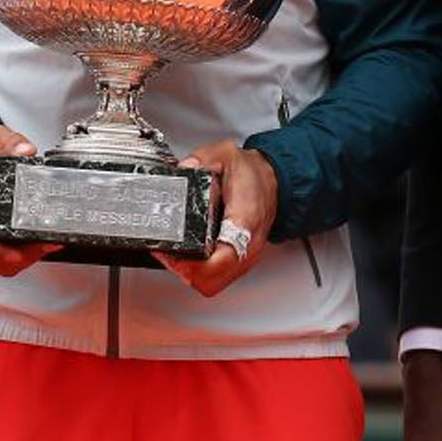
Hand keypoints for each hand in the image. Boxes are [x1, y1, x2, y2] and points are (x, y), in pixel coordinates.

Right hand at [0, 125, 58, 275]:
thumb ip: (11, 143)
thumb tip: (25, 150)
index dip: (10, 252)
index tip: (36, 244)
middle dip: (24, 260)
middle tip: (49, 244)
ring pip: (0, 264)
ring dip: (24, 261)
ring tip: (47, 245)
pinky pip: (4, 257)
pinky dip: (22, 257)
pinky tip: (38, 244)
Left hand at [154, 140, 276, 295]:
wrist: (273, 181)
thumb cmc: (254, 174)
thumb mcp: (225, 155)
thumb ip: (202, 160)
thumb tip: (184, 168)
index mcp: (245, 221)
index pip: (222, 257)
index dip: (192, 263)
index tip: (171, 252)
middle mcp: (248, 245)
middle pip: (212, 280)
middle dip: (184, 271)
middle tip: (167, 254)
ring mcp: (246, 257)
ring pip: (213, 285)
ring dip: (191, 275)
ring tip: (174, 257)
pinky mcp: (241, 261)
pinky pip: (218, 280)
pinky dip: (200, 275)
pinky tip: (189, 259)